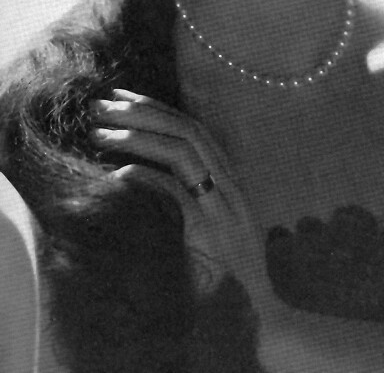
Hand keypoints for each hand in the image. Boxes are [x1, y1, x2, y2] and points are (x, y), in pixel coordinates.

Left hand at [89, 88, 275, 313]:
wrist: (256, 312)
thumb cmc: (227, 272)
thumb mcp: (206, 225)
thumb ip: (185, 196)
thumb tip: (141, 172)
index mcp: (228, 178)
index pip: (193, 128)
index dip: (157, 108)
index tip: (122, 96)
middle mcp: (229, 183)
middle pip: (187, 130)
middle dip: (143, 111)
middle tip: (102, 105)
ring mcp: (223, 203)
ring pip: (183, 151)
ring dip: (139, 137)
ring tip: (101, 133)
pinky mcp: (212, 228)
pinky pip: (177, 191)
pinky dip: (147, 176)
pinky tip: (119, 173)